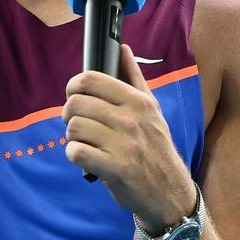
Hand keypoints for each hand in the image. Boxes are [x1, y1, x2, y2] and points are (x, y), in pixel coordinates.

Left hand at [63, 44, 195, 230]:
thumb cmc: (156, 147)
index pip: (90, 79)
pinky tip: (85, 158)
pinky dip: (75, 155)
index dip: (73, 87)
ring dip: (72, 137)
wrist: (170, 191)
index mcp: (137, 101)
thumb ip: (134, 77)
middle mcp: (131, 119)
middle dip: (69, 114)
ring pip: (73, 127)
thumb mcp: (151, 109)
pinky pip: (76, 152)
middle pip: (76, 103)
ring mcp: (124, 144)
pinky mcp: (116, 168)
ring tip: (83, 142)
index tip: (75, 97)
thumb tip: (122, 48)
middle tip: (78, 124)